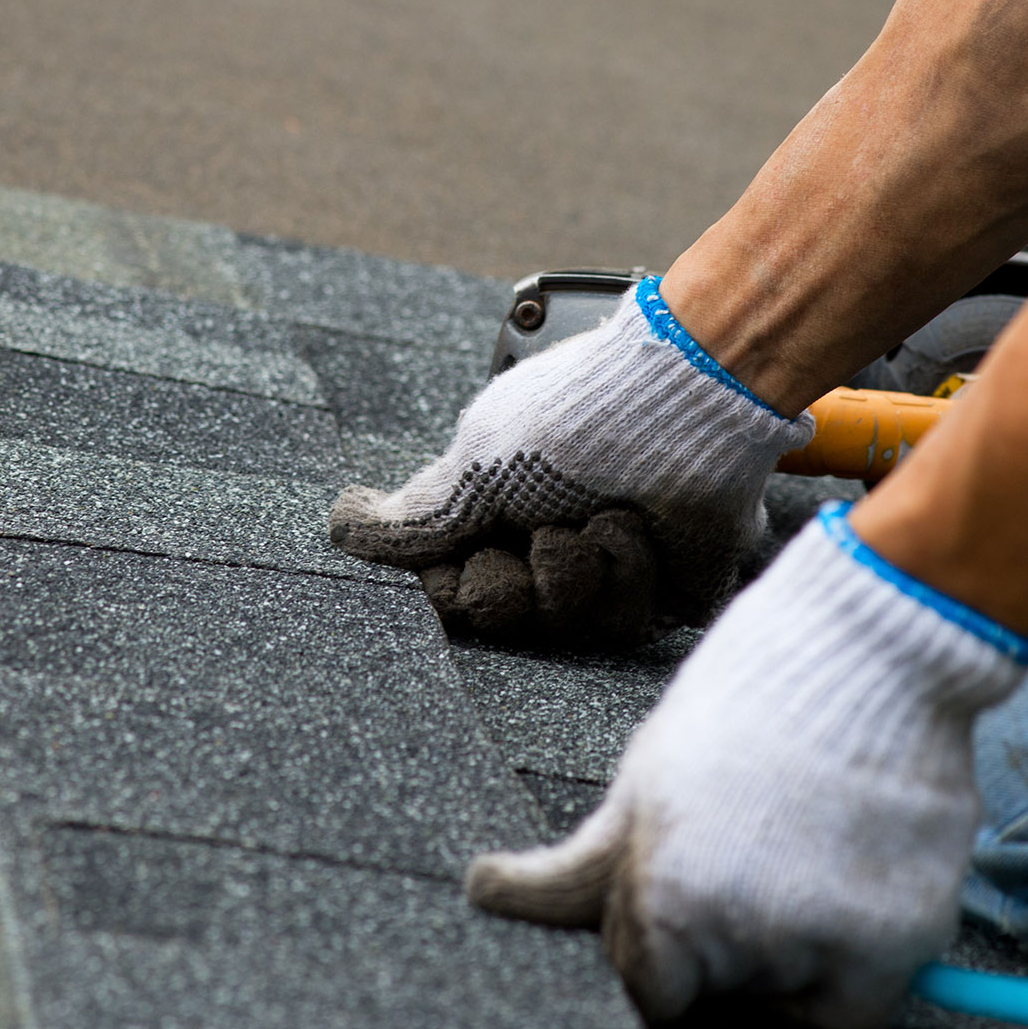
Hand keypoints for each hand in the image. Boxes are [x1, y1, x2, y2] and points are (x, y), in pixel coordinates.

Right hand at [329, 280, 811, 649]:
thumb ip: (416, 515)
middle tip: (541, 532)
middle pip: (504, 619)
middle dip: (519, 581)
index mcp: (500, 512)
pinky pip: (629, 622)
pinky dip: (629, 569)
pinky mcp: (667, 588)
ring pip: (566, 627)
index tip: (474, 551)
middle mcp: (548, 543)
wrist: (685, 401)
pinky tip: (639, 526)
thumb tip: (343, 528)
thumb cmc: (580, 416)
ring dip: (578, 566)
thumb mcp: (478, 461)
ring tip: (601, 514)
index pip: (453, 593)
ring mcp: (608, 569)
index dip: (458, 587)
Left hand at [464, 503, 1027, 1027]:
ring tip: (803, 847)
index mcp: (665, 902)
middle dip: (730, 947)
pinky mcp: (902, 939)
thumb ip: (577, 866)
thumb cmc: (752, 698)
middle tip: (755, 856)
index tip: (693, 904)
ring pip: (789, 998)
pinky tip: (844, 875)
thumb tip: (484, 893)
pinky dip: (854, 959)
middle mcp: (742, 938)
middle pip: (721, 993)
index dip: (667, 949)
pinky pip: (859, 1002)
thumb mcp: (646, 778)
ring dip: (792, 949)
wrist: (872, 646)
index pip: (649, 989)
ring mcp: (827, 941)